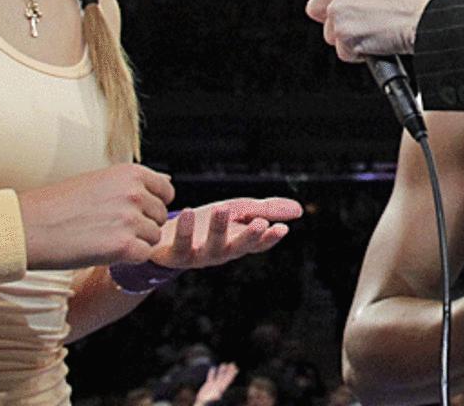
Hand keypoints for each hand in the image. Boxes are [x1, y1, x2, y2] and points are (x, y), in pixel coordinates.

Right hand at [20, 164, 174, 269]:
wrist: (29, 226)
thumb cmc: (58, 204)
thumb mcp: (100, 180)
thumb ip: (135, 183)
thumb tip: (169, 180)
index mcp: (130, 173)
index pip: (166, 191)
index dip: (152, 204)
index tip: (132, 211)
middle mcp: (134, 193)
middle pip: (160, 216)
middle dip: (143, 225)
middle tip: (110, 228)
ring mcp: (131, 219)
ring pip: (153, 237)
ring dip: (135, 242)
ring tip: (104, 238)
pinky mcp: (124, 246)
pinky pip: (143, 255)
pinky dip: (128, 258)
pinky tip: (105, 250)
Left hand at [151, 197, 302, 268]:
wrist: (163, 239)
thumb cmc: (205, 225)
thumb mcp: (237, 211)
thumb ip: (266, 210)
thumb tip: (299, 210)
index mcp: (237, 242)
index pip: (258, 243)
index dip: (269, 239)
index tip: (281, 228)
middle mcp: (220, 253)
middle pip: (239, 248)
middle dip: (250, 237)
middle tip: (261, 223)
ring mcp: (198, 256)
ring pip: (212, 247)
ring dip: (219, 229)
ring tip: (223, 208)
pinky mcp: (175, 255)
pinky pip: (181, 244)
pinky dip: (185, 230)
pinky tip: (188, 212)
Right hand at [195, 362, 238, 405]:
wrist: (202, 405)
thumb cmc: (208, 403)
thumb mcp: (214, 399)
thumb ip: (216, 396)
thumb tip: (219, 395)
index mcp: (221, 389)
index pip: (228, 380)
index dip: (232, 374)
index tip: (236, 369)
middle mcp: (219, 386)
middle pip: (225, 377)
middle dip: (229, 370)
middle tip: (233, 363)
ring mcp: (214, 386)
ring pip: (219, 376)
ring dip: (221, 370)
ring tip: (224, 364)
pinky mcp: (208, 386)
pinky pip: (210, 378)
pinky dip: (211, 373)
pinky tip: (212, 368)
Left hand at [302, 0, 444, 61]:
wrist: (432, 16)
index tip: (325, 2)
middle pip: (314, 8)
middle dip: (331, 19)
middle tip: (357, 22)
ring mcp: (340, 11)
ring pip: (329, 33)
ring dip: (348, 38)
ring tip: (375, 30)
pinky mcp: (345, 35)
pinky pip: (342, 51)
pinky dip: (358, 53)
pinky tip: (377, 41)